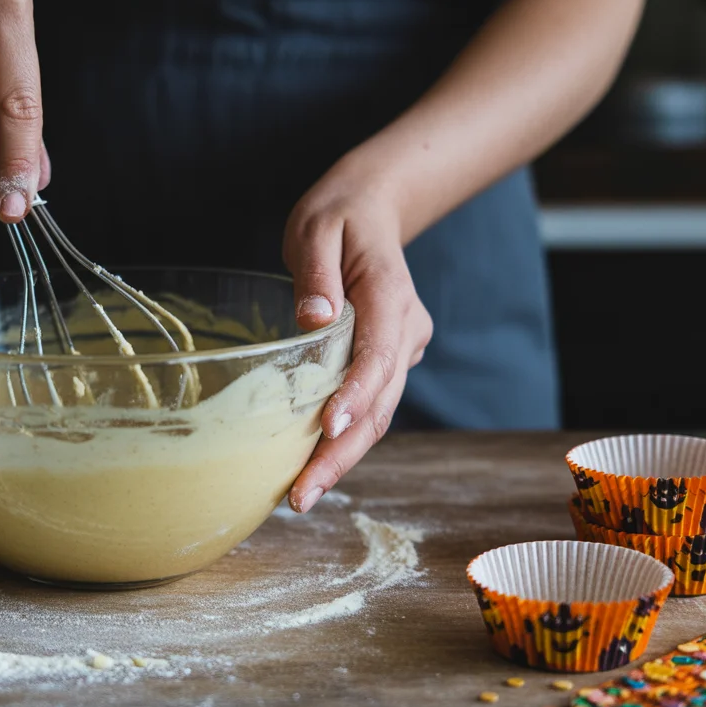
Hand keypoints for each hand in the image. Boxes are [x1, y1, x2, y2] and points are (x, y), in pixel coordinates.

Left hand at [282, 154, 433, 512]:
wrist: (371, 210)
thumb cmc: (338, 217)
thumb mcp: (317, 228)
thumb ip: (316, 271)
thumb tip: (313, 318)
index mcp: (390, 296)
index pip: (378, 355)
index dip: (355, 395)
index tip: (327, 428)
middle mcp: (405, 330)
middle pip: (380, 403)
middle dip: (342, 453)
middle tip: (302, 495)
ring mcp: (400, 349)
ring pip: (377, 414)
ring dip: (341, 458)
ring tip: (300, 496)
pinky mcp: (386, 362)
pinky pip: (368, 406)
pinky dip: (341, 440)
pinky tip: (308, 469)